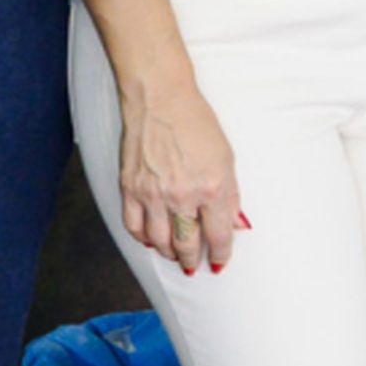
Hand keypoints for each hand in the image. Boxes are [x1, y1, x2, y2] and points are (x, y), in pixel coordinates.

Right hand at [114, 83, 245, 275]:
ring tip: (177, 255)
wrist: (160, 99)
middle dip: (194, 260)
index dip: (221, 254)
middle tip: (196, 265)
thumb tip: (235, 224)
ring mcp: (152, 193)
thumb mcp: (227, 157)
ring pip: (160, 241)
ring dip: (170, 253)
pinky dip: (143, 239)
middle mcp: (181, 195)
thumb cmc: (196, 123)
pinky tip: (152, 241)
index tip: (221, 261)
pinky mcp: (130, 188)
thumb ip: (231, 195)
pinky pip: (134, 226)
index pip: (218, 235)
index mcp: (212, 187)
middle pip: (187, 244)